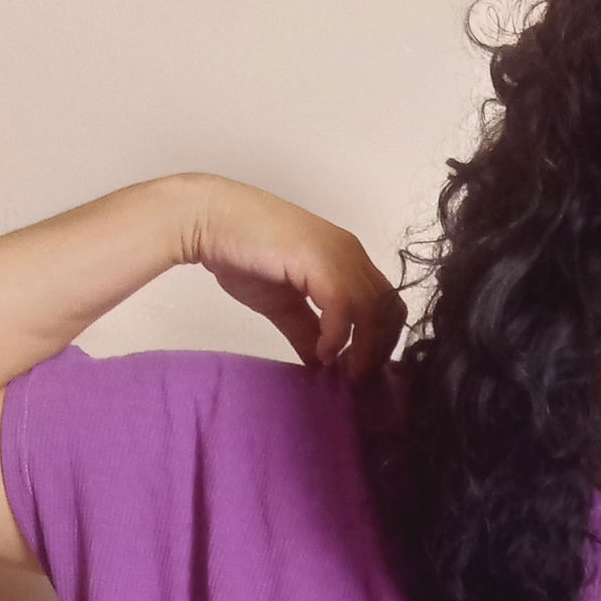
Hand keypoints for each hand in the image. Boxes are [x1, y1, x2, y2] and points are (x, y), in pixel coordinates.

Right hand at [185, 175, 405, 378]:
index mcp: (348, 260)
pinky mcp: (319, 260)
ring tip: (345, 372)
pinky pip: (344, 306)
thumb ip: (306, 331)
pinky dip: (338, 336)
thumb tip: (321, 364)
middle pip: (389, 308)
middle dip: (380, 349)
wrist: (211, 222)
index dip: (382, 341)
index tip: (362, 371)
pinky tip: (324, 353)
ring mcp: (338, 254)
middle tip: (359, 379)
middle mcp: (352, 254)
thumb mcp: (284, 304)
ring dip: (363, 348)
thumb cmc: (243, 254)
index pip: (386, 304)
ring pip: (373, 309)